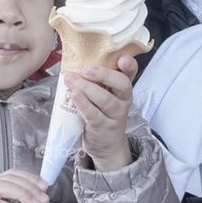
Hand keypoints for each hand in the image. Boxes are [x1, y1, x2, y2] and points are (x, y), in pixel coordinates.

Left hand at [64, 55, 138, 170]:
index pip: (130, 73)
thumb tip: (73, 61)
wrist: (106, 144)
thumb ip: (95, 80)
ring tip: (70, 80)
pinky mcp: (103, 127)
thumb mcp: (103, 95)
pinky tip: (74, 96)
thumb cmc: (101, 113)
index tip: (121, 58)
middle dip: (105, 75)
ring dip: (86, 88)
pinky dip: (83, 105)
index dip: (129, 65)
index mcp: (123, 88)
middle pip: (122, 84)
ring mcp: (115, 115)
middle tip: (87, 68)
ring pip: (105, 99)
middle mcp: (123, 100)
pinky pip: (94, 115)